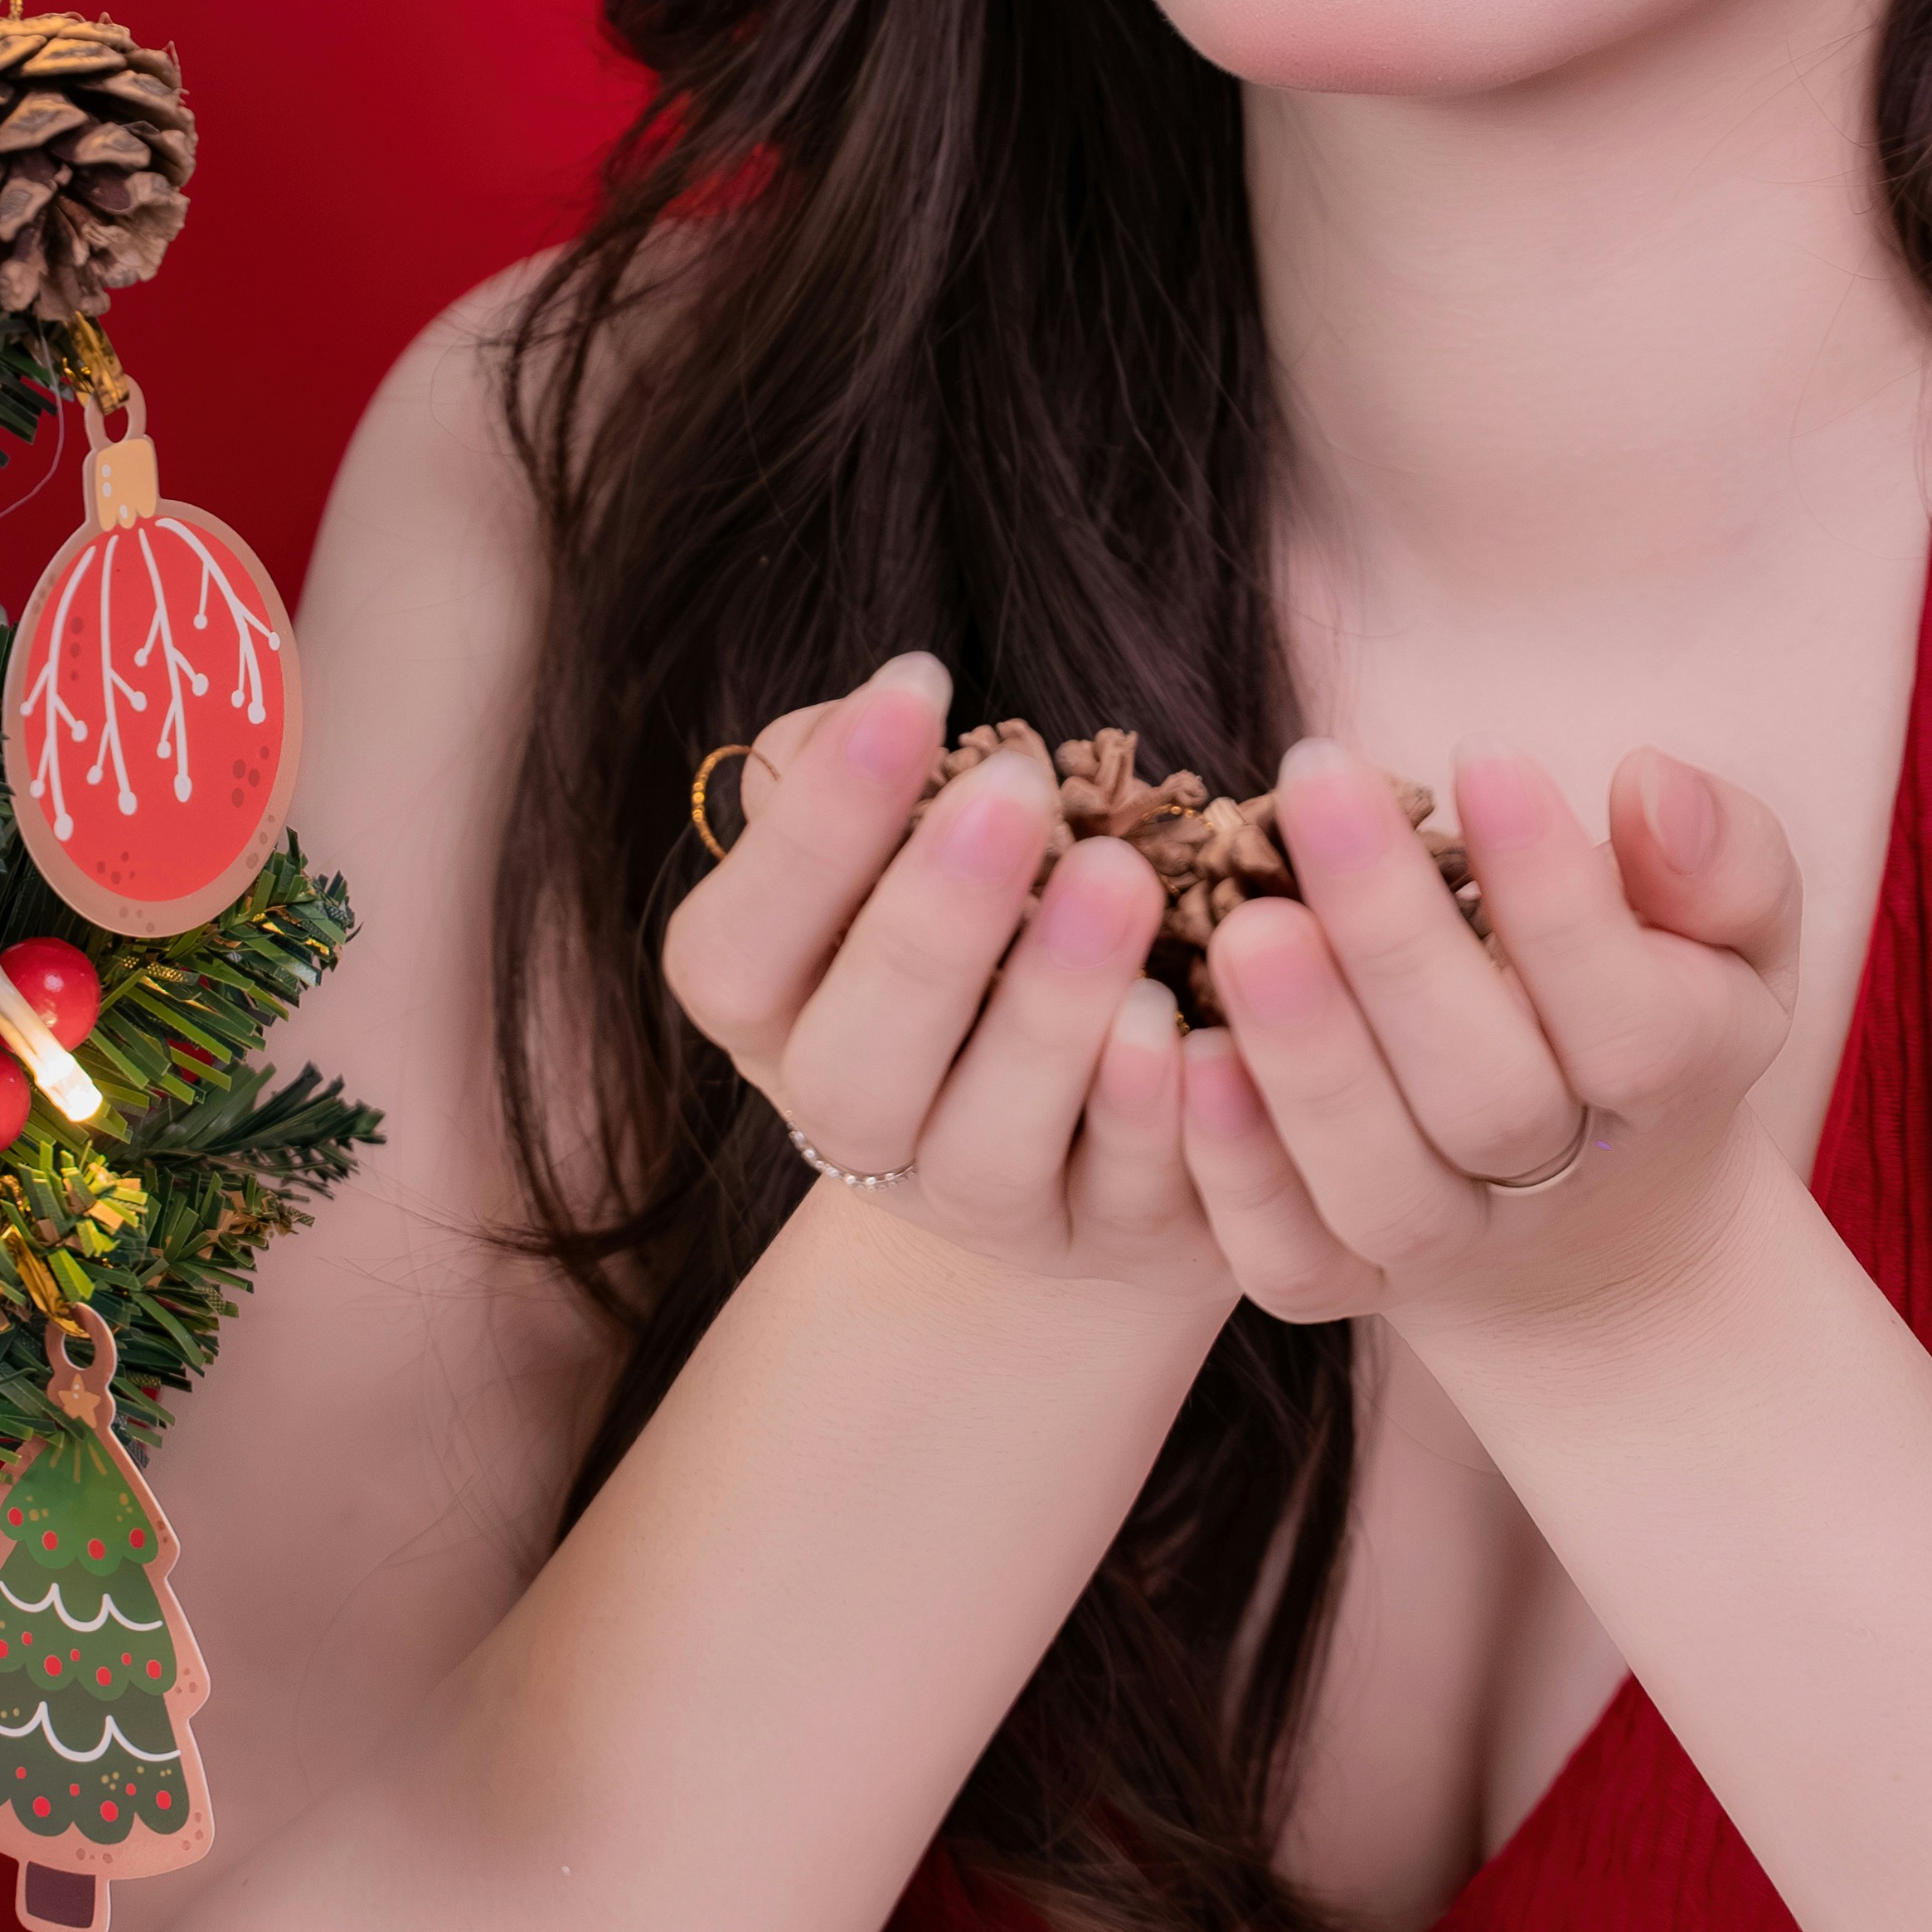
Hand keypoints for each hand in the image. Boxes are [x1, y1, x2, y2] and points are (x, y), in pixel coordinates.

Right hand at [660, 655, 1213, 1296]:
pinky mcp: (1113, 1245)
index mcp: (773, 1019)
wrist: (1087, 1105)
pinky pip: (1127, 1200)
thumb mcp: (901, 834)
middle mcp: (855, 1132)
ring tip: (1120, 882)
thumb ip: (856, 763)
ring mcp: (982, 1211)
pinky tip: (1195, 1028)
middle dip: (929, 927)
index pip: (736, 952)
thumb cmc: (982, 907)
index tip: (915, 686)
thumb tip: (872, 709)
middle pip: (852, 1070)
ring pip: (986, 1151)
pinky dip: (1156, 1119)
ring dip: (1049, 1016)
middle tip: (1014, 790)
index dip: (811, 832)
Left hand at [1176, 741, 1798, 1334]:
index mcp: (1675, 1080)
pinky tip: (1183, 1048)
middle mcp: (1562, 1182)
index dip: (1559, 898)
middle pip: (1489, 1098)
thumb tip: (1647, 782)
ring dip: (1307, 1060)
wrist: (1592, 1215)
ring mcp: (1449, 1247)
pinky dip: (1233, 1175)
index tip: (1484, 752)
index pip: (1632, 1015)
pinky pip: (1289, 1262)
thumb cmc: (1654, 1004)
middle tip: (1317, 781)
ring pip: (1381, 1188)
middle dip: (1397, 941)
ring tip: (1239, 922)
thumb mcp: (1733, 933)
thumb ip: (1722, 857)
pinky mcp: (1346, 1284)